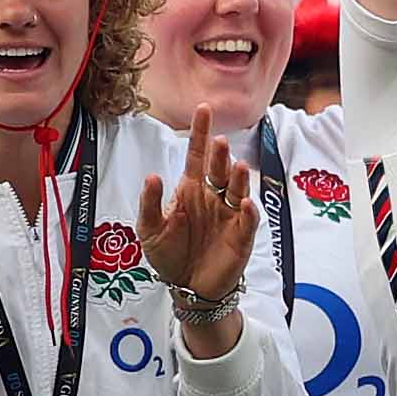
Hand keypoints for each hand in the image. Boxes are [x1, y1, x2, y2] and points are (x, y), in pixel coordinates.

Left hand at [140, 115, 258, 308]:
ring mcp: (228, 214)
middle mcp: (212, 197)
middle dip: (220, 155)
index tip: (203, 109)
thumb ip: (150, 202)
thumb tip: (153, 175)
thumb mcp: (149, 229)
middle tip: (219, 141)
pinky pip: (246, 220)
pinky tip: (244, 204)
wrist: (187, 286)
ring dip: (238, 178)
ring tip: (236, 166)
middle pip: (219, 169)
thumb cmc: (168, 254)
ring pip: (236, 190)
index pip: (196, 155)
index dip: (199, 133)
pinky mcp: (240, 235)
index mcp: (190, 190)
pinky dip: (247, 212)